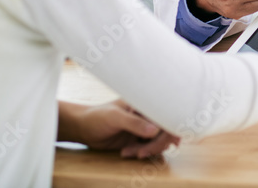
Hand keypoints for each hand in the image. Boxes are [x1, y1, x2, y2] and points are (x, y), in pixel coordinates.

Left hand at [57, 100, 179, 159]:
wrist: (83, 128)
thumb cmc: (97, 116)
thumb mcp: (115, 117)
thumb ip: (135, 123)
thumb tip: (155, 130)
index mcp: (145, 103)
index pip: (165, 113)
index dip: (172, 126)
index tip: (174, 141)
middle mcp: (147, 114)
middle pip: (164, 131)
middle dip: (155, 145)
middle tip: (141, 154)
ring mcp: (143, 127)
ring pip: (157, 141)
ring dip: (147, 150)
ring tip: (128, 152)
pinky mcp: (138, 138)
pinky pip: (148, 147)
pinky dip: (141, 153)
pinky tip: (127, 153)